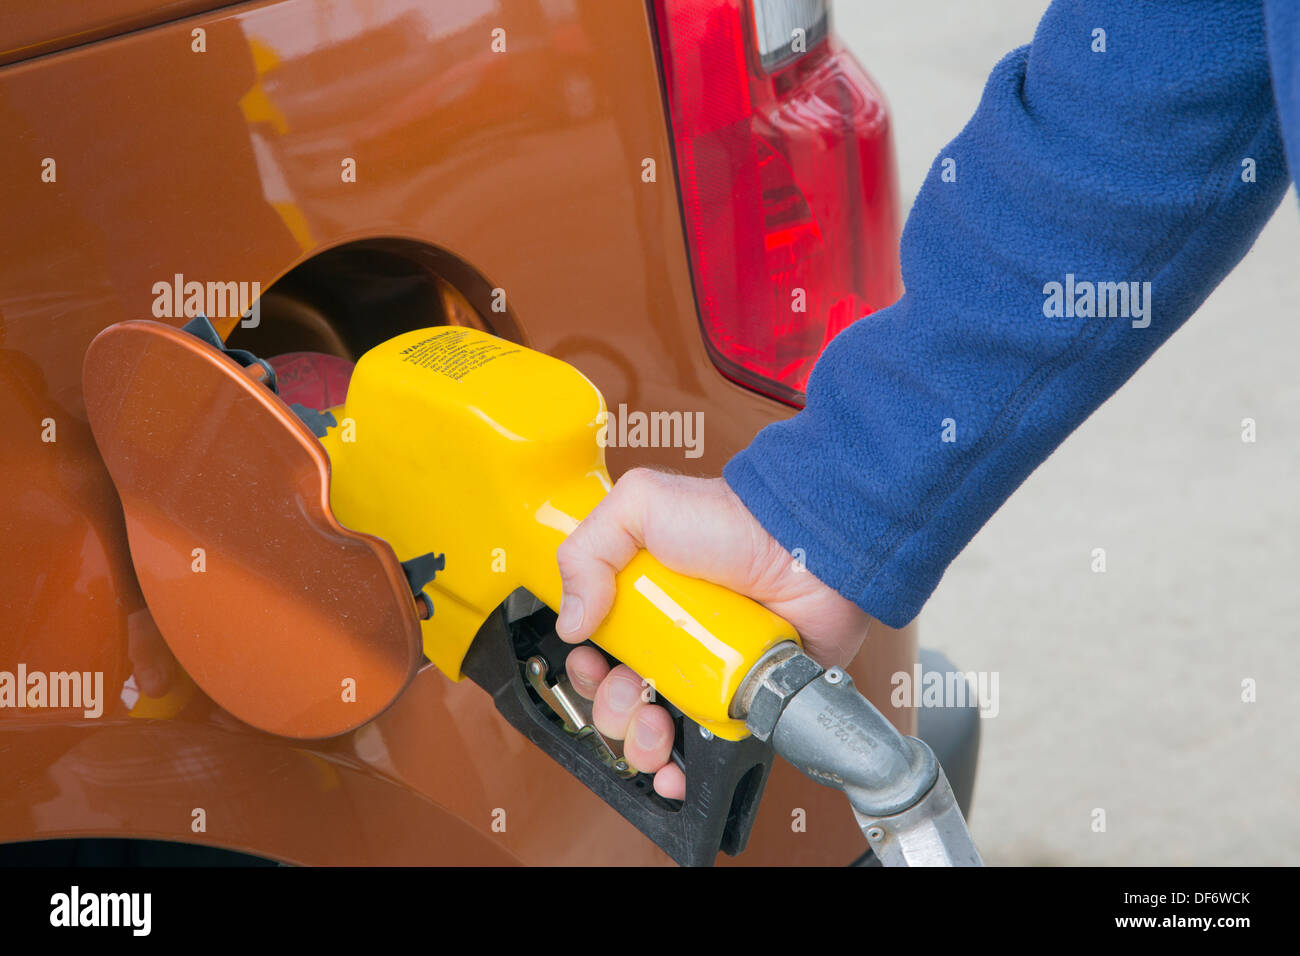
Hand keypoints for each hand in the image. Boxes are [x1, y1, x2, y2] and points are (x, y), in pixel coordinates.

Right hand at [554, 469, 869, 798]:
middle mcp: (671, 640)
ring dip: (641, 743)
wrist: (805, 548)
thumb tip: (570, 621)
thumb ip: (587, 548)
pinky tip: (675, 768)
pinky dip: (685, 769)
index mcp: (641, 601)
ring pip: (655, 730)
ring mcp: (707, 673)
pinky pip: (706, 746)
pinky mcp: (741, 698)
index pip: (596, 649)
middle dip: (612, 710)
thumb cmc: (734, 520)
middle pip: (619, 697)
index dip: (586, 667)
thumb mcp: (640, 505)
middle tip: (632, 693)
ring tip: (655, 727)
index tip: (592, 665)